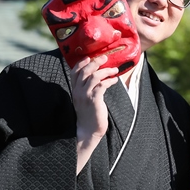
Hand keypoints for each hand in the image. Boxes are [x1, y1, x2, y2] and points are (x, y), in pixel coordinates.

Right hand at [71, 56, 118, 172]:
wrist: (88, 131)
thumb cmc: (89, 115)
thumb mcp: (85, 99)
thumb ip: (87, 89)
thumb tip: (99, 77)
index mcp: (75, 90)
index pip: (74, 72)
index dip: (81, 62)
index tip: (89, 57)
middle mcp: (78, 91)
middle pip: (85, 70)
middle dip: (96, 62)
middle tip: (105, 58)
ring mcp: (85, 95)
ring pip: (94, 76)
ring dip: (106, 71)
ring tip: (114, 70)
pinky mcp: (94, 100)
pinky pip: (102, 85)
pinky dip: (109, 81)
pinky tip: (114, 80)